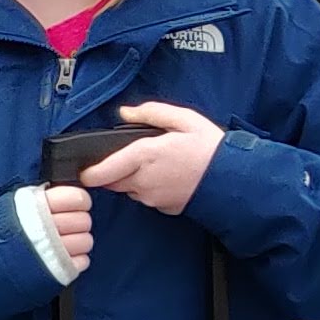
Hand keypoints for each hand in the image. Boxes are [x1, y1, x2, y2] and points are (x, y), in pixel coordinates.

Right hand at [39, 179, 95, 274]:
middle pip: (84, 220)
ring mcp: (54, 251)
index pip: (77, 198)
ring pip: (86, 241)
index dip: (79, 200)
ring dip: (79, 241)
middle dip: (79, 222)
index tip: (74, 205)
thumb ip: (39, 197)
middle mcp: (47, 227)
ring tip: (64, 242)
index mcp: (37, 205)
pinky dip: (75, 260)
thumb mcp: (12, 204)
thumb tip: (64, 193)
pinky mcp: (58, 271)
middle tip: (67, 225)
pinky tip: (62, 257)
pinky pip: (82, 261)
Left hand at [82, 102, 225, 220]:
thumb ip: (150, 113)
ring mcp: (153, 198)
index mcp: (144, 156)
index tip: (84, 171)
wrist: (235, 180)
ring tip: (157, 164)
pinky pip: (147, 197)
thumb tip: (124, 112)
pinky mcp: (163, 208)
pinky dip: (150, 188)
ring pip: (130, 189)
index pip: (103, 171)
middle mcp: (144, 181)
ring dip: (133, 178)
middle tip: (131, 157)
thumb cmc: (211, 148)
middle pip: (113, 181)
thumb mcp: (184, 119)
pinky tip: (168, 176)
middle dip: (114, 170)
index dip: (90, 173)